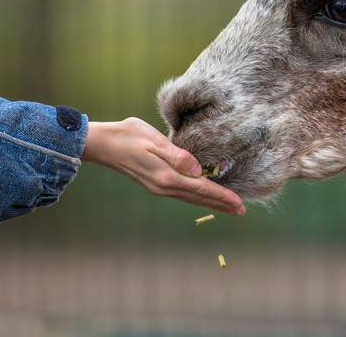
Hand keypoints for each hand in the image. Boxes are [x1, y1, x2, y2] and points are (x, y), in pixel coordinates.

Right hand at [81, 117, 245, 215]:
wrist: (103, 144)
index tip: (239, 203)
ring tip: (228, 206)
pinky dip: (198, 197)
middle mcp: (164, 186)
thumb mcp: (154, 141)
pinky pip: (183, 194)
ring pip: (191, 198)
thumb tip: (198, 170)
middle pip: (199, 198)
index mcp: (167, 176)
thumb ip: (178, 156)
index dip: (222, 196)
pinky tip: (203, 196)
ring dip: (211, 202)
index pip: (202, 189)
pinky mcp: (155, 184)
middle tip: (242, 211)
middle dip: (222, 204)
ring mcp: (159, 187)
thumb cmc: (129, 136)